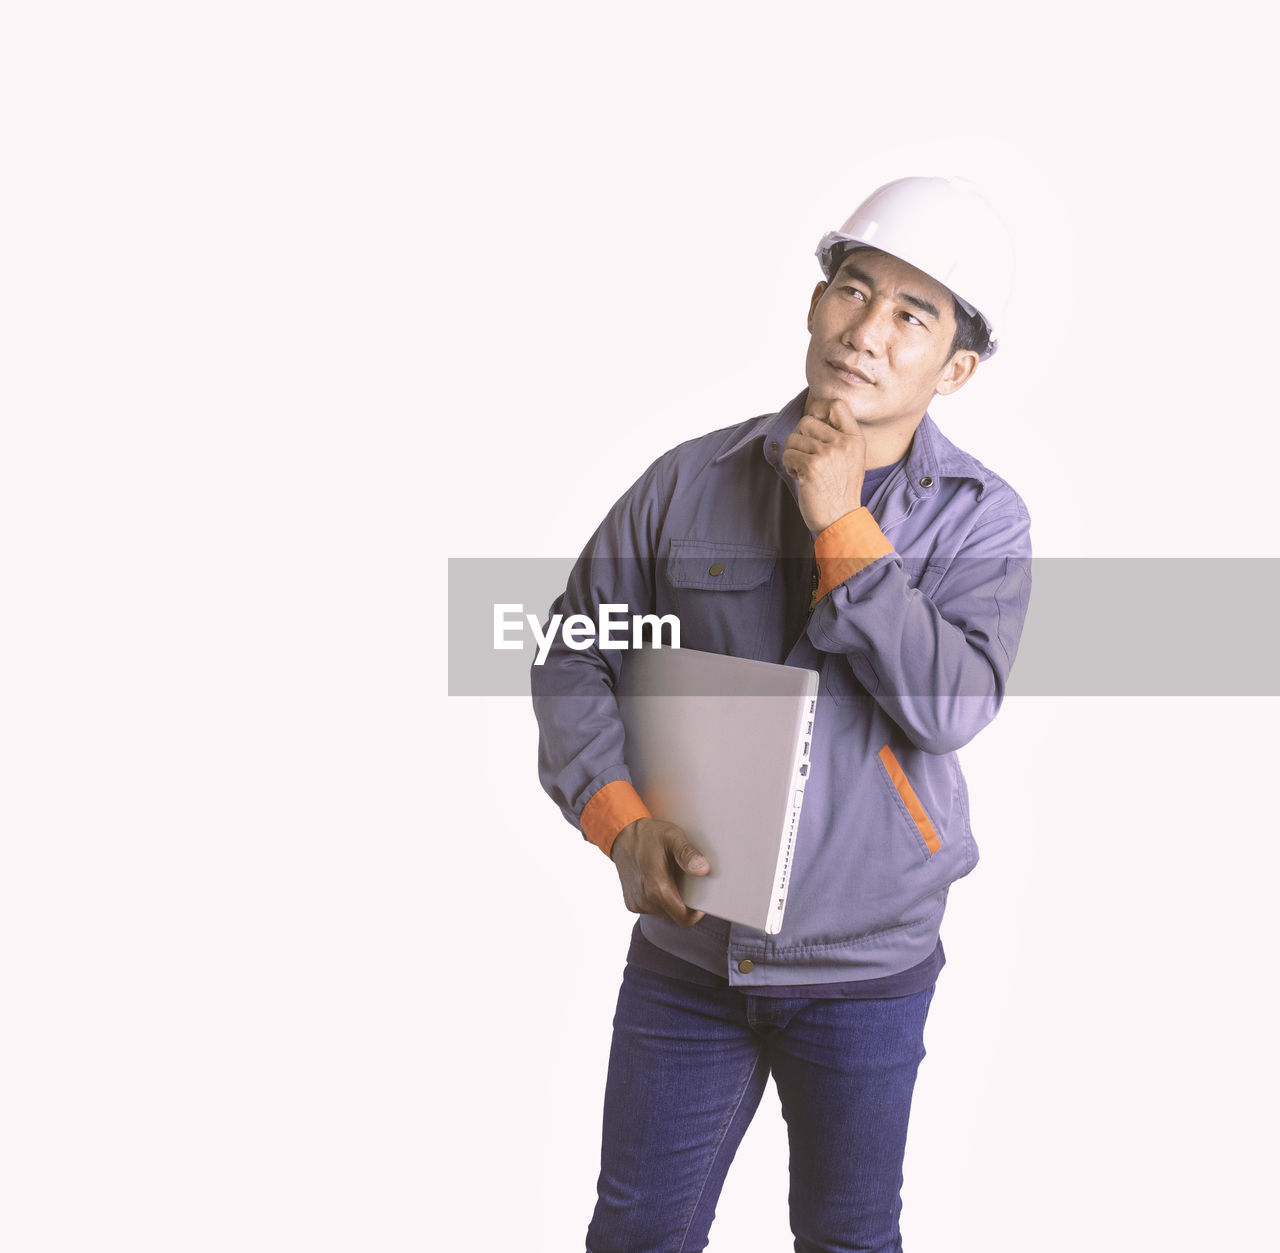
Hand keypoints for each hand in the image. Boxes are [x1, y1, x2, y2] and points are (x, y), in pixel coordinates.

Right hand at [610, 818, 709, 927]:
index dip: (696, 913)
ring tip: (670, 878)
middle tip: (685, 882)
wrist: (622, 835)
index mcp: (657, 889)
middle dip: (684, 904)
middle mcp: (645, 901)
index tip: (701, 898)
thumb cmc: (649, 835)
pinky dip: (659, 900)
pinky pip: (653, 909)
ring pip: (664, 913)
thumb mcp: (672, 837)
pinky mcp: (631, 903)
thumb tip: (704, 870)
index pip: (685, 919)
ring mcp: (637, 904)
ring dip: (671, 901)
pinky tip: (658, 881)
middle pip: (675, 917)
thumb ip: (688, 854)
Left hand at [781, 396, 866, 533]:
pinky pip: (788, 455)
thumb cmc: (841, 490)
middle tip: (806, 457)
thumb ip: (838, 436)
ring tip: (805, 470)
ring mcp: (827, 454)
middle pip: (806, 421)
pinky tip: (802, 478)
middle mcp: (843, 443)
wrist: (841, 519)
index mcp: (855, 439)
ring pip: (793, 438)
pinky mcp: (811, 467)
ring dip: (793, 454)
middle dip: (799, 438)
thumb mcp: (851, 458)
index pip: (837, 405)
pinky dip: (789, 467)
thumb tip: (812, 415)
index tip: (813, 421)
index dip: (819, 408)